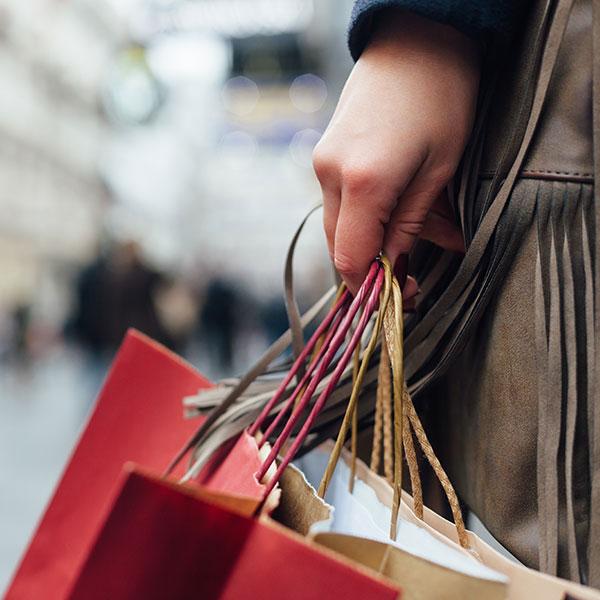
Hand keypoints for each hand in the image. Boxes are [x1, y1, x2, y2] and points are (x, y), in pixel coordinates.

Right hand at [313, 10, 479, 294]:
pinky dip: (365, 217)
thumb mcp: (441, 168)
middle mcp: (330, 175)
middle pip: (339, 247)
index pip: (350, 259)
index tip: (400, 297)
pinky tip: (399, 209)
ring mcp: (322, 163)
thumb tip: (396, 266)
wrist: (415, 38)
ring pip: (339, 227)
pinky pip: (339, 202)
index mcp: (364, 181)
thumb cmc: (441, 95)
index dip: (370, 287)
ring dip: (373, 241)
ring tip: (420, 234)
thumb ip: (412, 224)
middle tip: (412, 275)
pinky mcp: (325, 155)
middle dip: (372, 268)